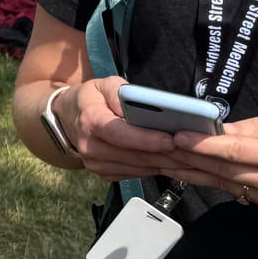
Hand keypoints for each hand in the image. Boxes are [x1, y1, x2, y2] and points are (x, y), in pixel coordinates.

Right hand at [65, 76, 181, 182]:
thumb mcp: (103, 84)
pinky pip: (133, 174)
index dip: (147, 139)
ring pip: (136, 168)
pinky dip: (152, 169)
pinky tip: (168, 162)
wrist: (66, 119)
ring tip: (185, 157)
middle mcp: (90, 146)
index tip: (170, 140)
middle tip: (190, 151)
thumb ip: (121, 91)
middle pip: (133, 155)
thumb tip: (139, 103)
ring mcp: (95, 164)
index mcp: (90, 121)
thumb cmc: (90, 99)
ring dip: (162, 164)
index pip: (120, 134)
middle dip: (163, 154)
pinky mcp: (103, 174)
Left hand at [168, 109, 257, 209]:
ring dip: (192, 172)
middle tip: (159, 146)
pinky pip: (234, 190)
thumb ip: (251, 127)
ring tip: (164, 160)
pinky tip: (188, 171)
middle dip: (189, 158)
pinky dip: (210, 179)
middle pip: (225, 171)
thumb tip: (217, 129)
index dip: (203, 145)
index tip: (177, 136)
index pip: (235, 152)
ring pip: (225, 184)